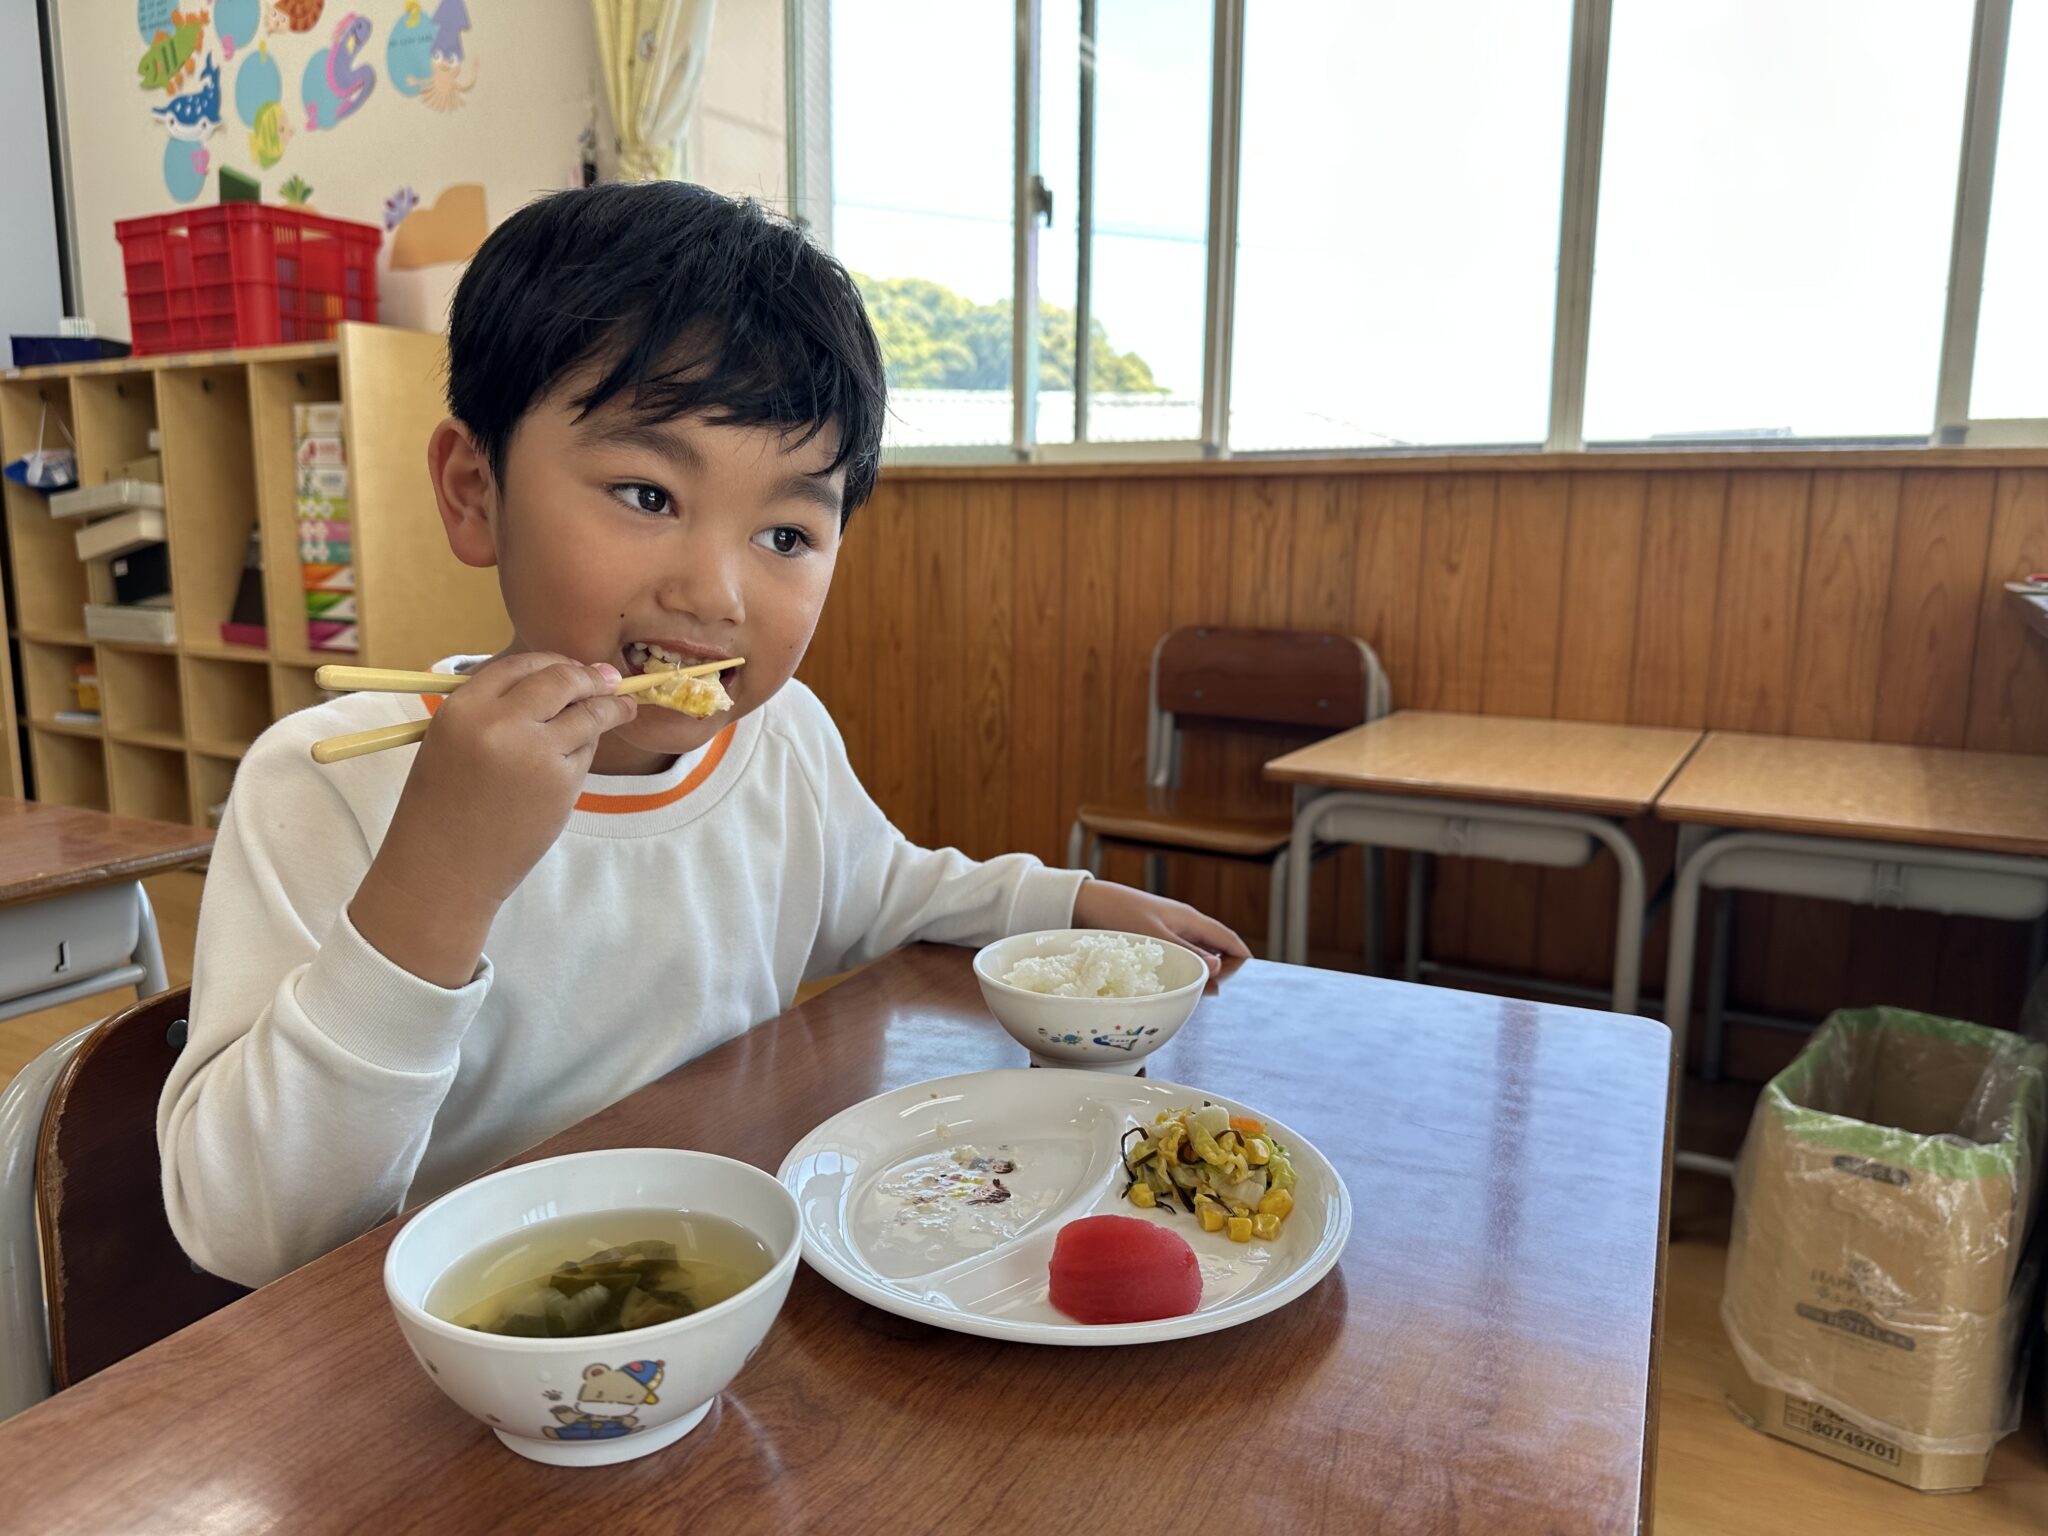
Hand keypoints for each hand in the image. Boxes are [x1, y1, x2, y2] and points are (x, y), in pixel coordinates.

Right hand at [352, 653, 638, 985]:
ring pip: (586, 714)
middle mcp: (499, 722)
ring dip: (609, 709)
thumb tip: (553, 683)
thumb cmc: (442, 811)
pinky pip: (586, 752)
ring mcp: (534, 752)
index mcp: (462, 708)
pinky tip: (584, 754)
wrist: (443, 871)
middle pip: (562, 680)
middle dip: (590, 678)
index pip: (521, 664)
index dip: (554, 661)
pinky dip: (589, 749)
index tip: (572, 666)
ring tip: (623, 707)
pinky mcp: (560, 783)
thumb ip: (493, 712)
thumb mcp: (450, 745)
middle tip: (609, 680)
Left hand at [1071, 881, 1249, 977]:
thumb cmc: (1120, 914)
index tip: (1241, 983)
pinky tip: (1177, 984)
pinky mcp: (1157, 938)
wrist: (1089, 902)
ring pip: (1199, 953)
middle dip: (1223, 970)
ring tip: (1200, 994)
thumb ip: (1187, 952)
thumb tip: (1218, 969)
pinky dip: (1185, 969)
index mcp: (1191, 920)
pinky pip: (1182, 956)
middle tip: (1217, 995)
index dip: (1240, 961)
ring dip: (1202, 972)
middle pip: (1218, 949)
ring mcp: (1171, 931)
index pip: (1229, 940)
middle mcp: (1186, 924)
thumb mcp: (1155, 938)